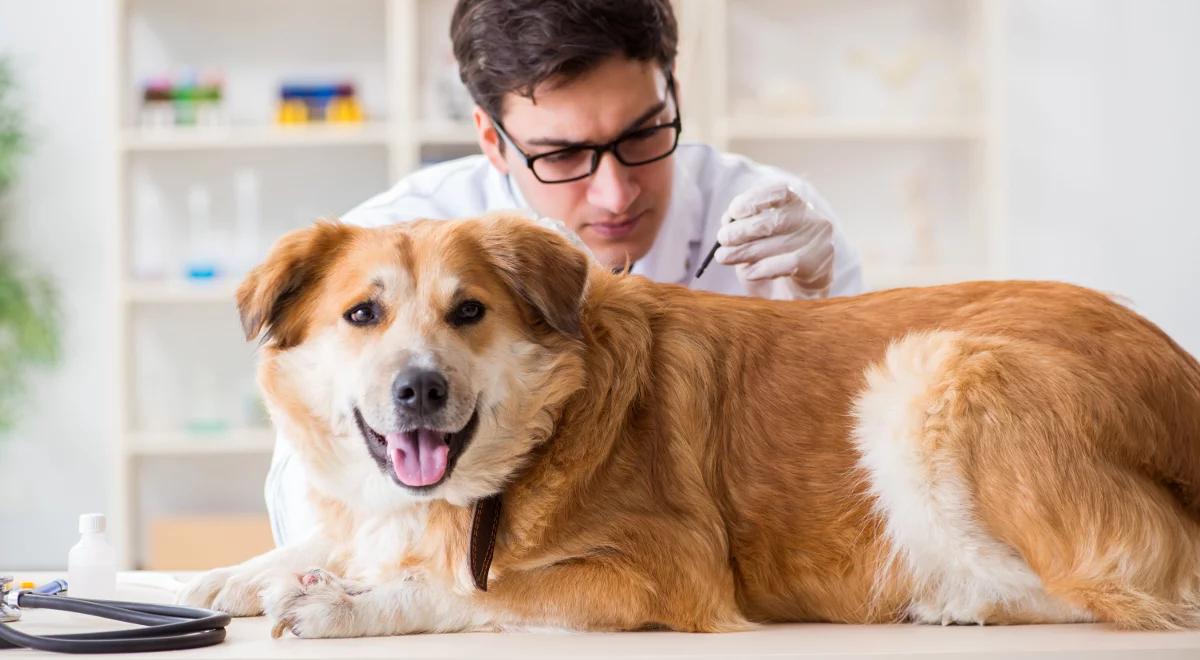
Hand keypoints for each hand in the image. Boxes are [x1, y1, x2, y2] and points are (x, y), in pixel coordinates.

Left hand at [714, 183, 834, 299]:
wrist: (791, 297)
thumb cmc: (770, 263)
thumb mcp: (751, 242)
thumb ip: (741, 227)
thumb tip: (728, 219)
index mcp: (796, 207)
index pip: (780, 192)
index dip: (755, 199)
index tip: (733, 211)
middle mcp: (812, 220)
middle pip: (776, 219)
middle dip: (744, 229)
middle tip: (722, 238)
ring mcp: (820, 242)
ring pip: (781, 242)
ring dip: (747, 250)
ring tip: (725, 257)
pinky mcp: (820, 265)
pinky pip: (791, 263)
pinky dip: (765, 268)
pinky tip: (749, 273)